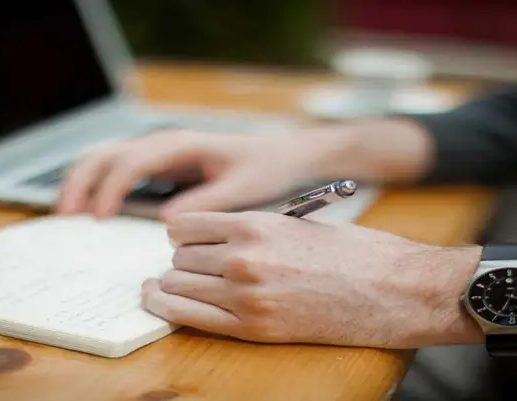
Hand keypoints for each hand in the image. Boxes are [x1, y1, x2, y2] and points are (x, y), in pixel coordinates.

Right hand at [56, 129, 341, 219]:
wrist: (279, 154)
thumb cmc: (263, 169)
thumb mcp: (241, 188)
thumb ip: (205, 201)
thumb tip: (166, 221)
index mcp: (182, 144)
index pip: (132, 162)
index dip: (109, 188)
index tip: (97, 218)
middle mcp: (164, 142)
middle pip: (108, 153)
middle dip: (82, 181)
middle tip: (65, 215)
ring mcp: (160, 150)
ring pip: (107, 156)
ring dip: (82, 179)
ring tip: (66, 210)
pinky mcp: (161, 163)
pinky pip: (119, 167)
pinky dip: (98, 182)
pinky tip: (90, 205)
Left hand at [141, 211, 483, 347]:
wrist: (394, 288)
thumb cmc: (352, 252)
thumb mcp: (296, 224)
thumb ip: (250, 230)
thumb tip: (214, 238)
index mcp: (255, 224)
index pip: (184, 226)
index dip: (182, 234)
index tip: (186, 241)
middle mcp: (243, 257)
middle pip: (178, 258)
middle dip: (182, 261)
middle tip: (194, 266)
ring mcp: (246, 295)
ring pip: (175, 285)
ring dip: (174, 284)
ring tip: (182, 284)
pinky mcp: (254, 328)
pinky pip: (188, 316)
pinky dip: (168, 308)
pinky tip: (161, 302)